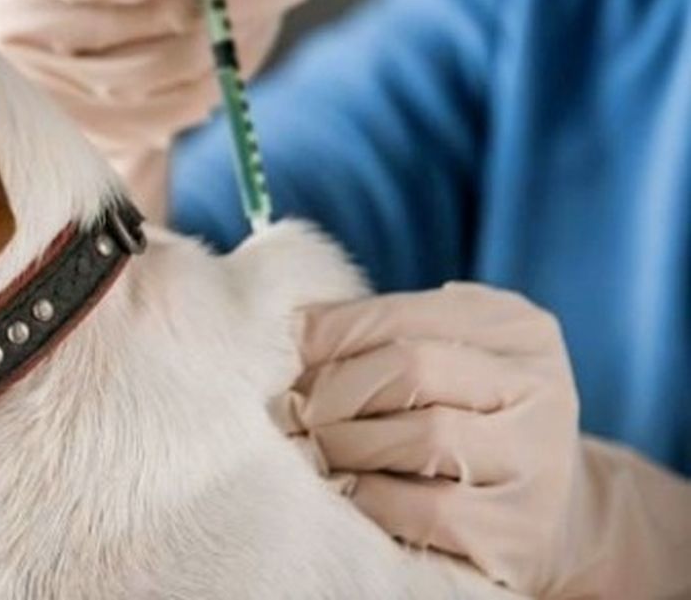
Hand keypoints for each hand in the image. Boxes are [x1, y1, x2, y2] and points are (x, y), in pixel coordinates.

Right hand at [0, 0, 312, 220]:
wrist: (68, 43)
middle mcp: (15, 32)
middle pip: (144, 28)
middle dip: (234, 4)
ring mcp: (45, 97)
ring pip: (165, 79)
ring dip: (234, 47)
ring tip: (264, 10)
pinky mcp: (79, 139)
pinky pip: (168, 121)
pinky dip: (217, 89)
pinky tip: (231, 56)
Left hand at [277, 282, 690, 597]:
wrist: (555, 517)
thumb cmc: (470, 422)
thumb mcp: (446, 360)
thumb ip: (385, 336)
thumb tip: (295, 333)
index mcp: (516, 327)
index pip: (399, 313)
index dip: (328, 335)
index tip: (287, 358)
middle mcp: (540, 385)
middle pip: (410, 367)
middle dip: (333, 391)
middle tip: (291, 412)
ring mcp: (539, 458)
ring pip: (422, 435)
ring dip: (345, 444)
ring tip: (314, 450)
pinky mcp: (523, 528)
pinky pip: (429, 508)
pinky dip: (371, 497)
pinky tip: (347, 490)